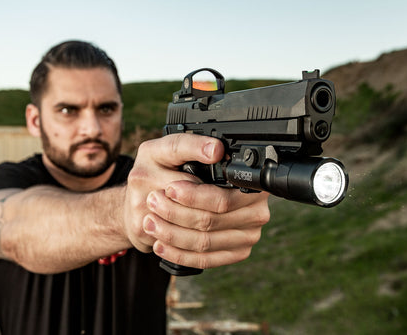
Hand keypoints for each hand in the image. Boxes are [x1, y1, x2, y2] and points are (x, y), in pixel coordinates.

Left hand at [123, 133, 270, 268]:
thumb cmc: (169, 170)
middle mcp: (256, 209)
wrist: (172, 199)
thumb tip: (214, 150)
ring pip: (206, 243)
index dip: (194, 197)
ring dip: (173, 234)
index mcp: (249, 182)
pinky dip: (179, 254)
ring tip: (150, 223)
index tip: (170, 189)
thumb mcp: (169, 150)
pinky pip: (207, 260)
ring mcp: (248, 234)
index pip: (223, 198)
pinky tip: (160, 244)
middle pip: (212, 221)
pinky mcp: (236, 252)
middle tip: (152, 203)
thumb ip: (189, 145)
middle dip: (177, 214)